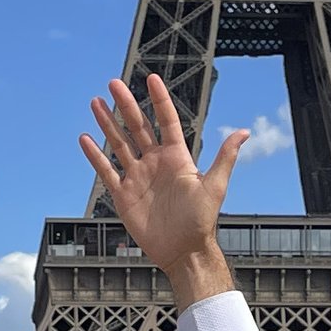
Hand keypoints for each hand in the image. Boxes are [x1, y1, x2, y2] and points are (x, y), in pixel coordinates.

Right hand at [78, 75, 245, 305]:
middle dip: (125, 105)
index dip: (159, 100)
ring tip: (95, 103)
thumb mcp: (215, 186)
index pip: (166, 121)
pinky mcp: (123, 195)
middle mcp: (155, 163)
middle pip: (138, 127)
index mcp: (176, 157)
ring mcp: (137, 177)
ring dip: (107, 124)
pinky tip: (85, 139)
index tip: (151, 79)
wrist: (183, 250)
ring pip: (119, 144)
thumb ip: (225, 158)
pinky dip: (95, 156)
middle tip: (113, 83)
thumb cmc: (201, 220)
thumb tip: (244, 131)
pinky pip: (106, 171)